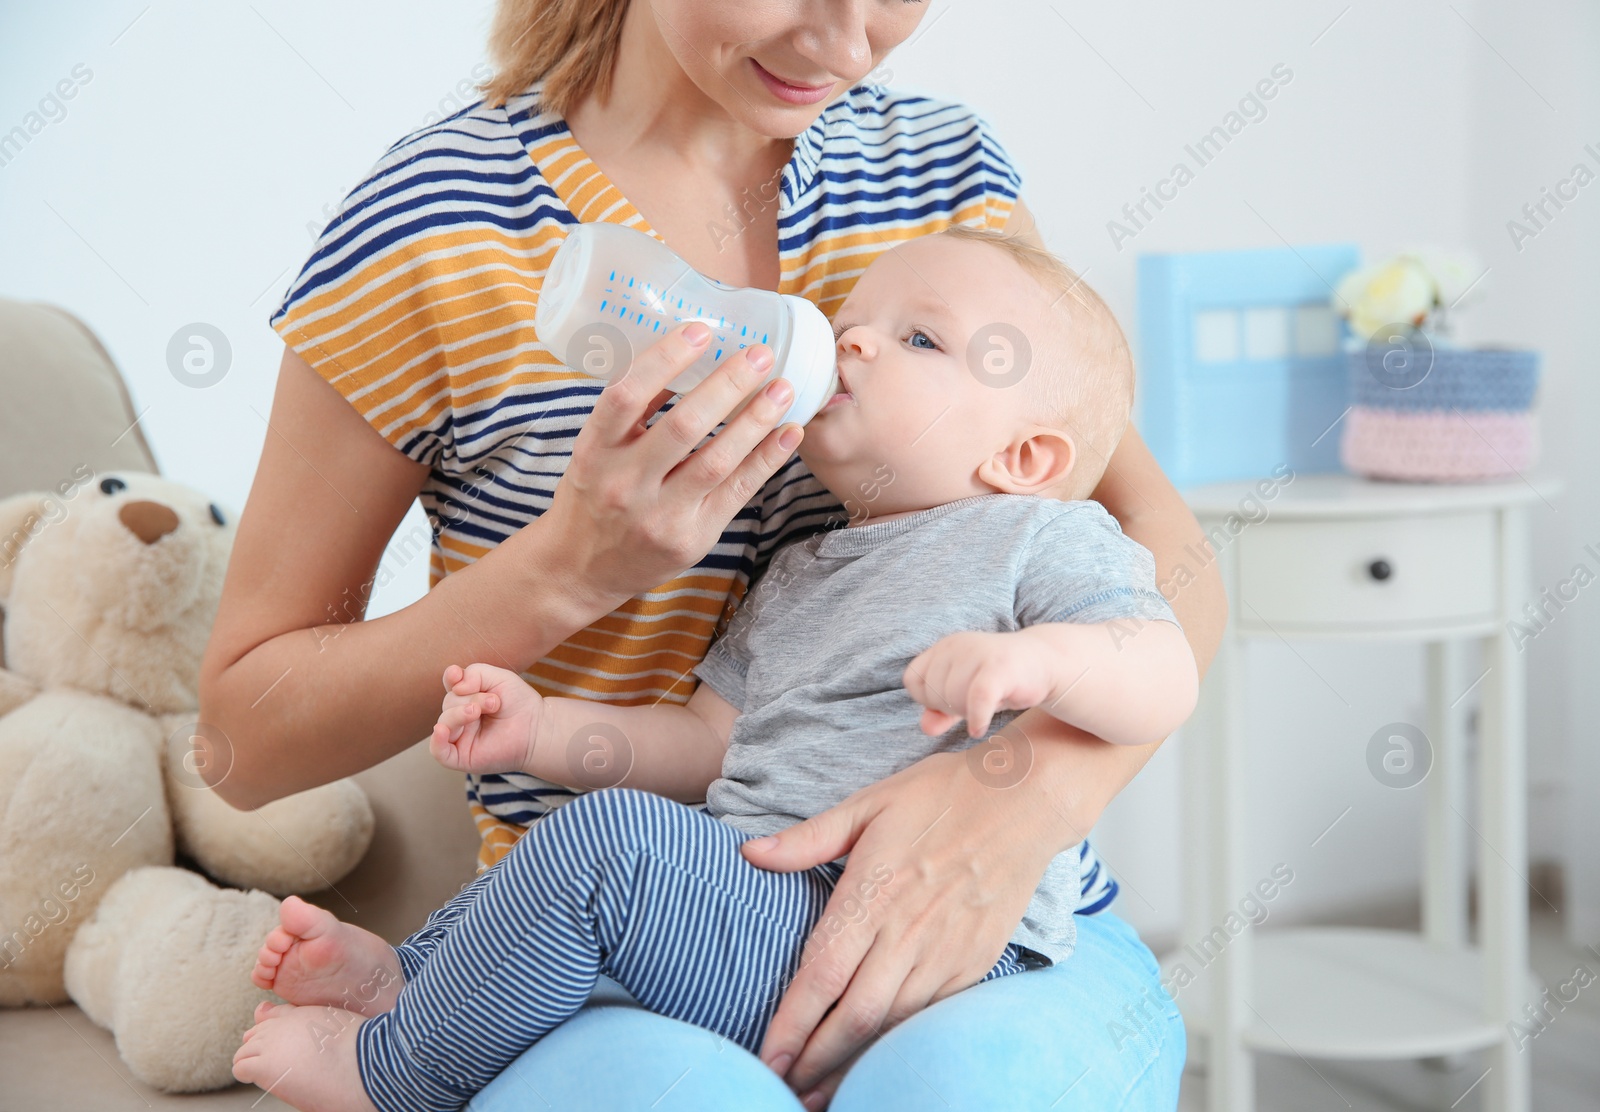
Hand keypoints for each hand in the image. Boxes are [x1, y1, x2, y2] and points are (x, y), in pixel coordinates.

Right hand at [429, 663, 542, 773]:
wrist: (537, 729)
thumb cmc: (519, 704)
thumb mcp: (500, 678)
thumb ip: (475, 673)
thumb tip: (455, 687)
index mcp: (467, 697)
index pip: (450, 685)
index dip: (450, 678)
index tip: (456, 674)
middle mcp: (460, 717)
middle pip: (449, 703)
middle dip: (471, 698)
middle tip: (495, 702)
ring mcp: (460, 738)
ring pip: (444, 723)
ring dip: (460, 714)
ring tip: (481, 711)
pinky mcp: (462, 757)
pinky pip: (439, 752)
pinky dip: (437, 741)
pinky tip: (441, 731)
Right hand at [541, 321, 804, 608]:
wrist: (579, 570)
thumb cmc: (592, 497)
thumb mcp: (593, 451)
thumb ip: (631, 414)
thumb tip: (681, 357)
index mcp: (593, 450)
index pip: (626, 396)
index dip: (665, 359)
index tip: (701, 330)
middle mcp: (624, 483)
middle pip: (683, 426)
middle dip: (727, 385)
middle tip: (760, 354)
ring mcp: (659, 514)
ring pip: (716, 460)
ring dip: (756, 420)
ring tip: (783, 389)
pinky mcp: (691, 538)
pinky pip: (736, 492)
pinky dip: (766, 460)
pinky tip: (788, 432)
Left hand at [741, 748, 1062, 1107]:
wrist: (1026, 801)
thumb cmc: (942, 796)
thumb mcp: (869, 803)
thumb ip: (808, 839)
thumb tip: (749, 852)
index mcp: (874, 892)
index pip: (822, 973)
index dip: (791, 1023)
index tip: (766, 1057)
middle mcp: (909, 931)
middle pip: (855, 1015)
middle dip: (816, 1061)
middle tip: (784, 1089)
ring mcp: (946, 952)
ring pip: (892, 1025)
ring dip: (854, 1063)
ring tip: (821, 1091)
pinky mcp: (975, 963)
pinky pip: (930, 1016)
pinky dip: (899, 1044)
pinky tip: (876, 1059)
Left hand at [904, 629, 1060, 737]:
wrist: (1044, 662)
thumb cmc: (1000, 680)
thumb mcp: (965, 695)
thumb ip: (941, 711)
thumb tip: (926, 729)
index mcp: (943, 647)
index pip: (913, 680)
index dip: (927, 700)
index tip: (951, 703)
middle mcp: (956, 645)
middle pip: (933, 693)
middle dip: (952, 708)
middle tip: (976, 703)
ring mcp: (977, 653)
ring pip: (953, 698)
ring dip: (968, 713)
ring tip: (986, 704)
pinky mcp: (999, 667)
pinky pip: (977, 699)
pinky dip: (976, 718)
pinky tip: (980, 727)